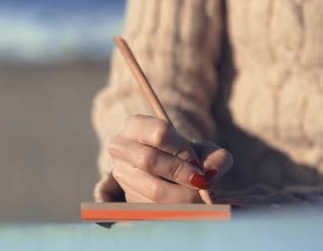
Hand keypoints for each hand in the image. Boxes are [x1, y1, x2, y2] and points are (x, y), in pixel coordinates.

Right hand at [108, 115, 232, 202]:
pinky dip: (174, 210)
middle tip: (201, 184)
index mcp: (137, 125)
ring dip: (181, 196)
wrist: (169, 172)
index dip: (183, 150)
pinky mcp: (125, 196)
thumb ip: (215, 158)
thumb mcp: (204, 151)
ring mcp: (120, 172)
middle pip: (149, 159)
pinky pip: (151, 207)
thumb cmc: (187, 158)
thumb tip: (210, 176)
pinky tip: (184, 206)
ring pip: (151, 188)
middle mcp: (120, 146)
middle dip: (180, 174)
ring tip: (197, 197)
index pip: (159, 132)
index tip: (197, 163)